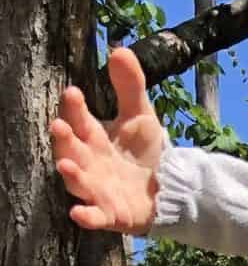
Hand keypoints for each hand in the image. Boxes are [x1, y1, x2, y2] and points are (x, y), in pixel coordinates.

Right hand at [50, 46, 164, 236]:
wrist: (169, 189)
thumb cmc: (145, 152)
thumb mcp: (140, 116)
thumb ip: (129, 86)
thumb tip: (119, 49)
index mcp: (93, 138)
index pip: (80, 119)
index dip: (76, 108)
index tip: (74, 92)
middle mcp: (89, 163)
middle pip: (72, 149)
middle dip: (65, 139)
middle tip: (60, 125)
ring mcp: (98, 189)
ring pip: (78, 182)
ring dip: (71, 175)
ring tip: (65, 165)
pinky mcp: (111, 215)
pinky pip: (95, 217)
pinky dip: (87, 217)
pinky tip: (78, 214)